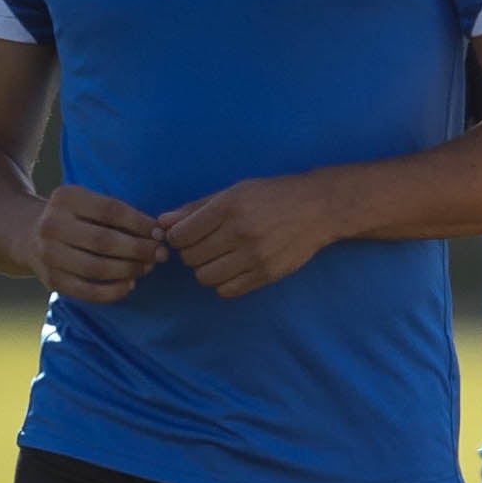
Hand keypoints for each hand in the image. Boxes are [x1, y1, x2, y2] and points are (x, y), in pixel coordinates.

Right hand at [29, 185, 164, 303]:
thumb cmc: (73, 217)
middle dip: (139, 250)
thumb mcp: (87, 202)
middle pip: (104, 241)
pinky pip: (87, 291)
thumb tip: (157, 232)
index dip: (139, 223)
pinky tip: (129, 284)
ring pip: (96, 268)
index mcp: (65, 198)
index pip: (110, 210)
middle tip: (160, 254)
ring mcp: (48, 254)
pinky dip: (112, 291)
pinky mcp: (51, 279)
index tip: (160, 233)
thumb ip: (119, 214)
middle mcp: (52, 225)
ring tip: (146, 268)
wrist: (28, 234)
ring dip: (128, 270)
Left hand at [158, 171, 345, 298]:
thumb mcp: (235, 191)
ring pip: (205, 277)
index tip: (186, 234)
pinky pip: (226, 291)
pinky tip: (231, 268)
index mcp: (229, 207)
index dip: (177, 237)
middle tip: (204, 244)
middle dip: (190, 252)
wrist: (318, 208)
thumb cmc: (273, 196)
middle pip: (191, 258)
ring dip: (205, 269)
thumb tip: (163, 223)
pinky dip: (222, 283)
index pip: (181, 235)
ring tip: (217, 257)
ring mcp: (254, 256)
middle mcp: (240, 232)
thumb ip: (197, 208)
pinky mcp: (266, 275)